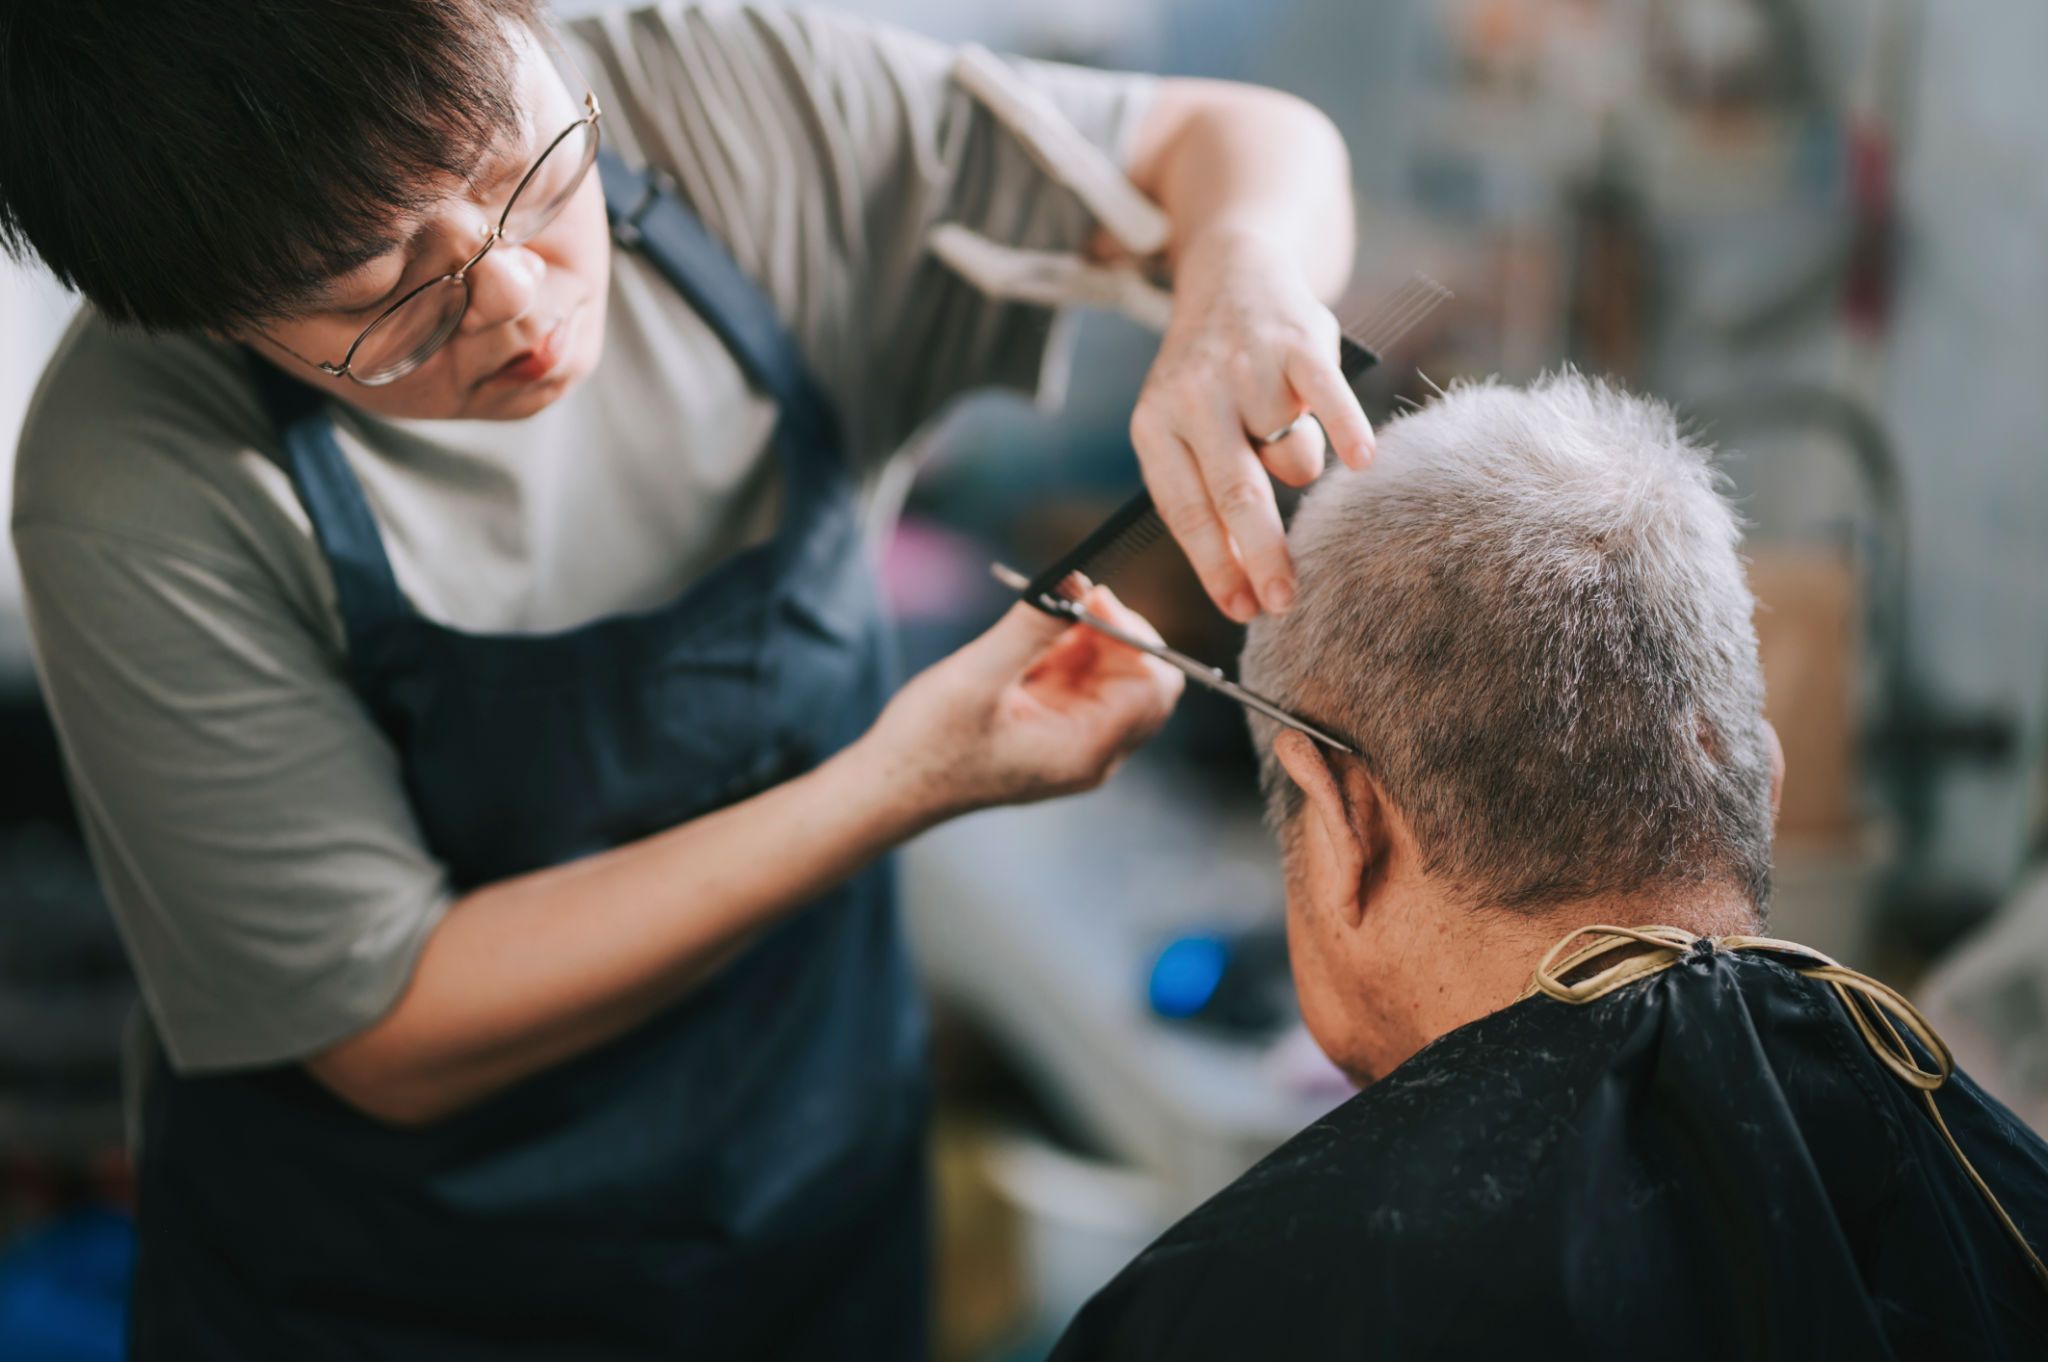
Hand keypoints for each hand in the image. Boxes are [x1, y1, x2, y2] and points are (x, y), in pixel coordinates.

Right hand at [860, 586, 1184, 823]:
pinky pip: (1084, 681)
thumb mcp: (975, 678)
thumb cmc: (927, 745)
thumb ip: (1029, 629)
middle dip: (1115, 632)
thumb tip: (1073, 579)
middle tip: (1070, 597)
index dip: (1132, 633)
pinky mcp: (1054, 730)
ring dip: (1089, 638)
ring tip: (1040, 621)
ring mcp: (1075, 742)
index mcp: (1086, 750)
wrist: (890, 787)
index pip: (1153, 685)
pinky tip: (1030, 643)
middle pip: (1144, 679)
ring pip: (1116, 676)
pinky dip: (1069, 651)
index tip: (1090, 596)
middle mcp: (1093, 752)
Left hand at [1129, 227, 1375, 622]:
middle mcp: (1195, 397)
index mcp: (1155, 427)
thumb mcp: (1182, 428)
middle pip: (1233, 493)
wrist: (1231, 273)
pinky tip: (1363, 461)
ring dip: (1299, 466)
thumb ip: (1205, 492)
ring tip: (1290, 435)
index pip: (1185, 511)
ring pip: (1288, 452)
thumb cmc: (1212, 377)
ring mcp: (1247, 368)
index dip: (1216, 566)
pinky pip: (1328, 399)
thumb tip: (1243, 575)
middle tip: (1284, 602)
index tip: (1242, 610)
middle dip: (1262, 556)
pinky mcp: (1298, 342)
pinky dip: (1346, 431)